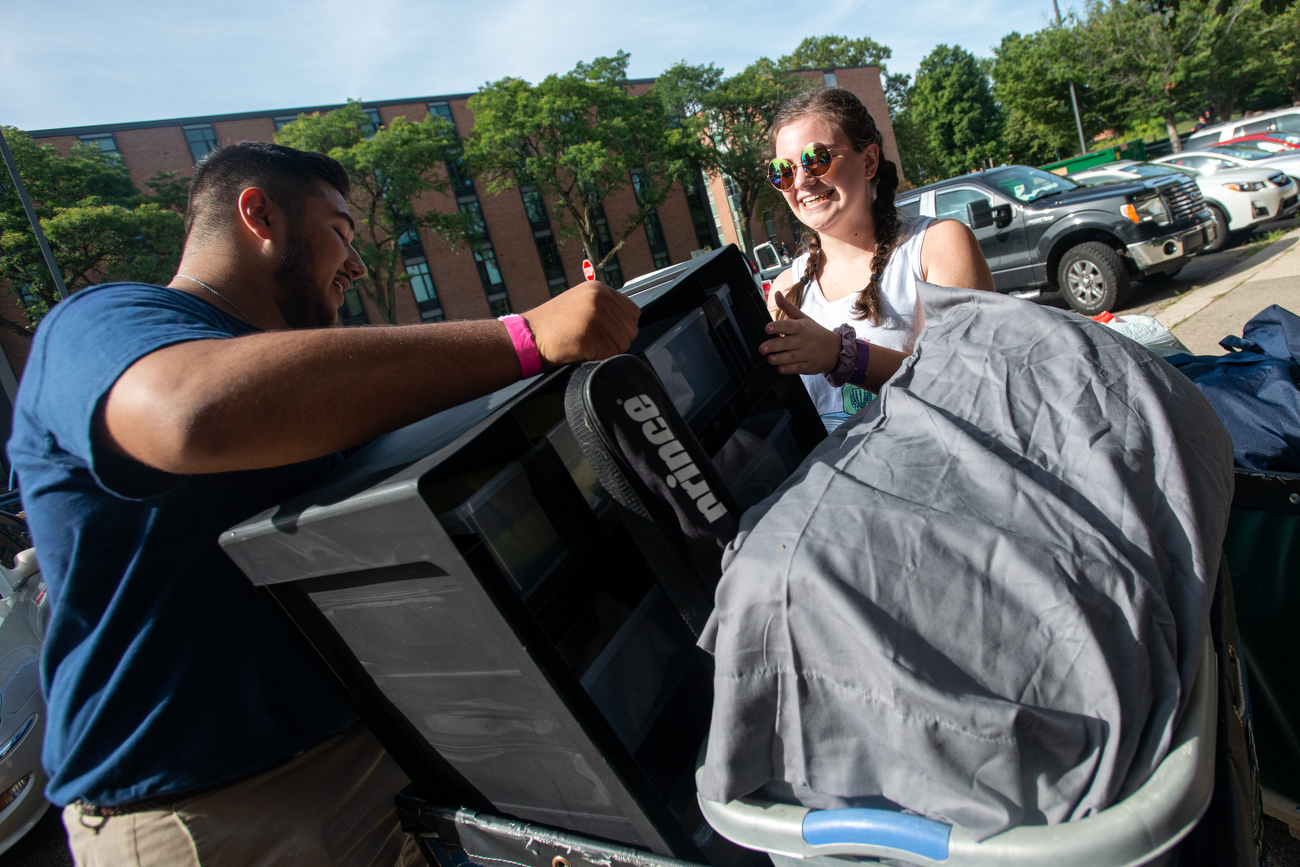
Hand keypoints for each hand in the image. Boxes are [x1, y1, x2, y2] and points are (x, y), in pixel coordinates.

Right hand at [523, 281, 639, 367]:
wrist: (527, 336)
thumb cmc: (552, 327)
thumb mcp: (580, 305)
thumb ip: (604, 309)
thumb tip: (629, 326)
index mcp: (599, 289)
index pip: (633, 312)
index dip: (621, 328)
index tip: (605, 334)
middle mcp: (600, 297)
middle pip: (630, 329)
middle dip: (615, 341)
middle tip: (592, 342)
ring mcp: (596, 314)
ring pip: (623, 343)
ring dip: (607, 351)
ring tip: (585, 345)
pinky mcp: (591, 333)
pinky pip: (611, 355)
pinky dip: (598, 359)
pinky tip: (581, 351)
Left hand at [758, 291, 841, 374]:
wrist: (835, 349)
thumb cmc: (815, 332)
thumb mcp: (804, 318)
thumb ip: (788, 307)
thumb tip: (777, 293)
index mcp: (801, 327)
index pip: (787, 325)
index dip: (777, 327)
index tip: (767, 328)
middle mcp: (803, 340)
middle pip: (786, 342)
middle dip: (772, 346)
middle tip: (761, 349)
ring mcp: (806, 354)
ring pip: (790, 356)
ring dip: (779, 359)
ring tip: (769, 359)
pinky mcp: (808, 366)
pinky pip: (797, 368)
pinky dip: (788, 369)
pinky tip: (780, 369)